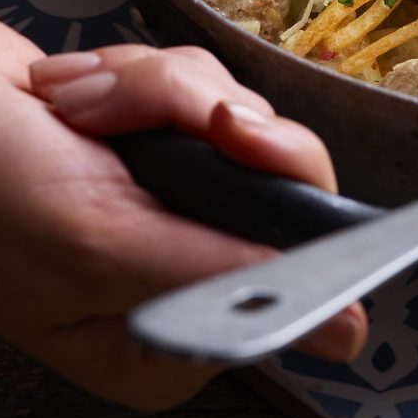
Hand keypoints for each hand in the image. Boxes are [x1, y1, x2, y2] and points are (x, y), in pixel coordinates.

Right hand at [0, 16, 365, 409]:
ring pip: (240, 118)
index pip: (295, 278)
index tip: (238, 144)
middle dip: (203, 123)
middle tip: (126, 119)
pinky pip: (201, 85)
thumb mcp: (96, 244)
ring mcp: (176, 206)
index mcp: (172, 342)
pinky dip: (136, 75)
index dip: (284, 198)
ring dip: (154, 92)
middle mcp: (186, 279)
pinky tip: (72, 93)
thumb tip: (344, 333)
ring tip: (76, 108)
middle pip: (284, 181)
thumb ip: (220, 277)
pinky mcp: (161, 144)